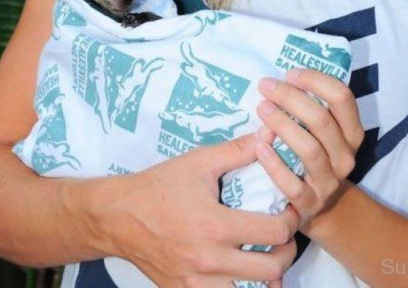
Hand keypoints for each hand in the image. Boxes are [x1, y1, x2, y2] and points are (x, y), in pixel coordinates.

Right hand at [81, 132, 298, 286]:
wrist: (117, 217)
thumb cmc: (159, 186)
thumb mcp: (198, 162)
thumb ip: (237, 150)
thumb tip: (269, 135)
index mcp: (214, 225)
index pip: (274, 233)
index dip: (291, 220)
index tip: (289, 210)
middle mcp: (208, 261)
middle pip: (271, 270)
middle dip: (286, 251)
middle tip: (284, 235)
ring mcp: (196, 284)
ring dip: (267, 276)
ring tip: (265, 255)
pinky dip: (241, 287)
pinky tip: (242, 270)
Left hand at [255, 68, 363, 235]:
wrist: (316, 206)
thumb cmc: (311, 154)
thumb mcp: (321, 131)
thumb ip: (311, 105)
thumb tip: (280, 75)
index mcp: (352, 132)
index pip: (342, 97)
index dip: (315, 80)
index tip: (289, 73)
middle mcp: (346, 157)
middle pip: (322, 120)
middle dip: (290, 98)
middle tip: (266, 87)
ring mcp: (329, 182)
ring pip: (310, 149)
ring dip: (283, 125)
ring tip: (261, 109)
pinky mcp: (310, 205)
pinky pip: (293, 185)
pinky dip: (275, 165)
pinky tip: (259, 147)